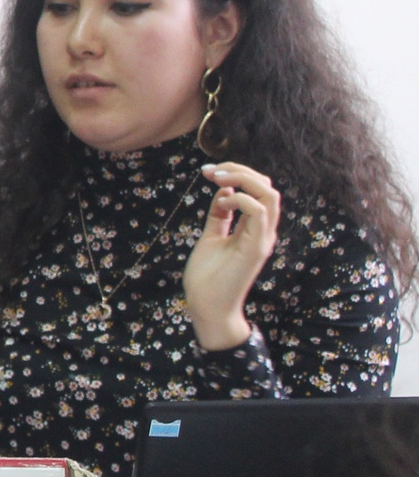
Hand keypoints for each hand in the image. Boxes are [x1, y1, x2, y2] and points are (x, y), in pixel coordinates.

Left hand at [184, 162, 279, 351]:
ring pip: (270, 195)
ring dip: (243, 180)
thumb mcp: (212, 236)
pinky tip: (223, 203)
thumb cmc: (209, 276)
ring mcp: (262, 238)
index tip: (208, 171)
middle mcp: (263, 231)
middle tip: (211, 171)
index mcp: (254, 227)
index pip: (258, 190)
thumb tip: (224, 192)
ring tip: (217, 179)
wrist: (207, 306)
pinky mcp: (256, 247)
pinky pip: (260, 212)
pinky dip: (242, 200)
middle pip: (267, 187)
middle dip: (240, 171)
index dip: (236, 174)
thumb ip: (220, 215)